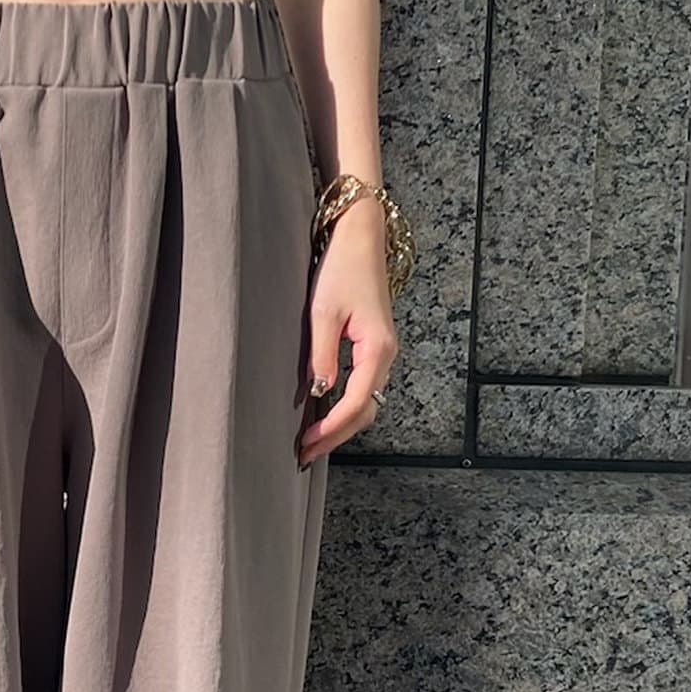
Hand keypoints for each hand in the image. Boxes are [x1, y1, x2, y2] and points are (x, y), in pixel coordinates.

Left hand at [294, 197, 398, 465]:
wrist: (360, 237)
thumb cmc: (341, 269)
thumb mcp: (324, 313)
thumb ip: (322, 355)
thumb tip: (319, 393)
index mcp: (377, 349)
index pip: (356, 403)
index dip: (330, 428)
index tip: (305, 444)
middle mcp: (386, 355)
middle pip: (366, 411)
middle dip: (336, 436)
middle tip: (304, 454)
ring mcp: (383, 352)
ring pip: (367, 403)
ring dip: (341, 425)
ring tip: (311, 442)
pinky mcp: (374, 347)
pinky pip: (364, 387)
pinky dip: (346, 408)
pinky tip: (324, 414)